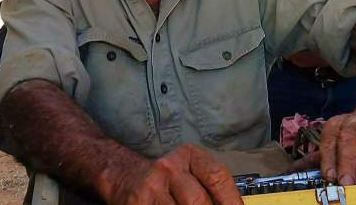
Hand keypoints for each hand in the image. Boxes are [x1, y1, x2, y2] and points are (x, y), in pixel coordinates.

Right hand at [104, 144, 241, 204]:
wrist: (123, 174)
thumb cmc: (167, 178)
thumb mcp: (190, 172)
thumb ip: (211, 188)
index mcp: (190, 155)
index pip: (217, 177)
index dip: (231, 200)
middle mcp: (170, 167)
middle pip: (198, 201)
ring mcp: (151, 186)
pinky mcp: (138, 203)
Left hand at [317, 94, 355, 185]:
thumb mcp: (337, 138)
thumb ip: (321, 155)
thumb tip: (296, 171)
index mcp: (337, 126)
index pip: (329, 142)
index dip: (328, 160)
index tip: (328, 177)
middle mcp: (354, 123)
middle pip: (348, 141)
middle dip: (346, 162)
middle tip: (346, 182)